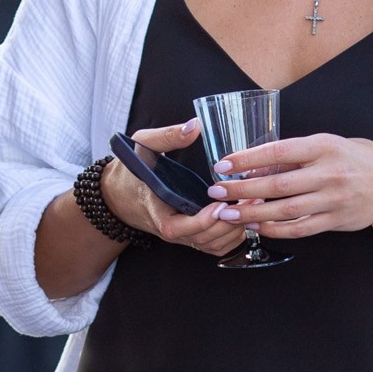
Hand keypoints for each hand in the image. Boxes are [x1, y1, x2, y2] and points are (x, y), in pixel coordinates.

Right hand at [102, 121, 249, 255]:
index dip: (200, 221)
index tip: (220, 205)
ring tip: (254, 204)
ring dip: (234, 230)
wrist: (119, 195)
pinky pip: (214, 246)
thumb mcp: (142, 146)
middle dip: (228, 223)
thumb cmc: (130, 170)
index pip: (176, 227)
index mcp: (155, 209)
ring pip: (211, 245)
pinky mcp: (190, 236)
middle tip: (251, 199)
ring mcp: (182, 235)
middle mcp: (169, 228)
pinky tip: (246, 216)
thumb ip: (167, 137)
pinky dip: (232, 236)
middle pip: (201, 239)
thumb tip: (195, 126)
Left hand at [208, 132, 372, 239]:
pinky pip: (299, 228)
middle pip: (277, 184)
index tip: (223, 164)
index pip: (278, 151)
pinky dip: (275, 229)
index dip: (247, 159)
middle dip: (241, 189)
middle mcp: (328, 173)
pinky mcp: (335, 221)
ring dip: (252, 213)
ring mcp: (332, 199)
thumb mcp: (328, 144)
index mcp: (324, 146)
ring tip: (228, 213)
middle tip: (216, 192)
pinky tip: (256, 227)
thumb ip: (296, 155)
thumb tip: (256, 165)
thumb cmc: (356, 159)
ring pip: (285, 210)